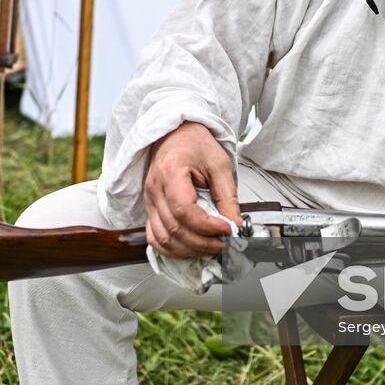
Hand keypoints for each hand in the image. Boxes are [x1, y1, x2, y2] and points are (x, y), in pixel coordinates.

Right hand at [142, 122, 239, 258]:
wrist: (176, 134)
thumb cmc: (195, 144)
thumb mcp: (220, 164)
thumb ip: (227, 196)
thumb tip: (235, 224)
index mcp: (171, 171)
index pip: (184, 210)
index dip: (207, 226)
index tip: (226, 228)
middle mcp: (154, 188)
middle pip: (174, 229)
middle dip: (202, 242)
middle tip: (223, 242)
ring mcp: (149, 200)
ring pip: (163, 238)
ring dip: (188, 249)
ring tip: (210, 246)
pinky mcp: (149, 208)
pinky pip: (154, 237)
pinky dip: (172, 248)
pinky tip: (190, 246)